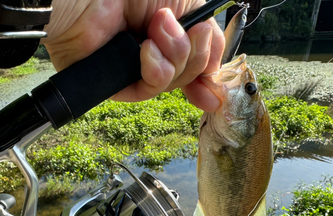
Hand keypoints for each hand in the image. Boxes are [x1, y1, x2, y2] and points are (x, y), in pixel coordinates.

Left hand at [43, 0, 224, 111]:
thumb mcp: (185, 2)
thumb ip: (206, 33)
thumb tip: (215, 71)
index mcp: (169, 31)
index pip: (196, 61)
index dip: (208, 74)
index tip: (216, 84)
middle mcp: (153, 52)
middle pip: (190, 73)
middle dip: (195, 54)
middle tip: (190, 31)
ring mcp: (134, 69)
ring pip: (172, 83)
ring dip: (174, 56)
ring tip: (156, 29)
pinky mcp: (117, 83)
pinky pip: (148, 90)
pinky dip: (154, 70)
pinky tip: (146, 51)